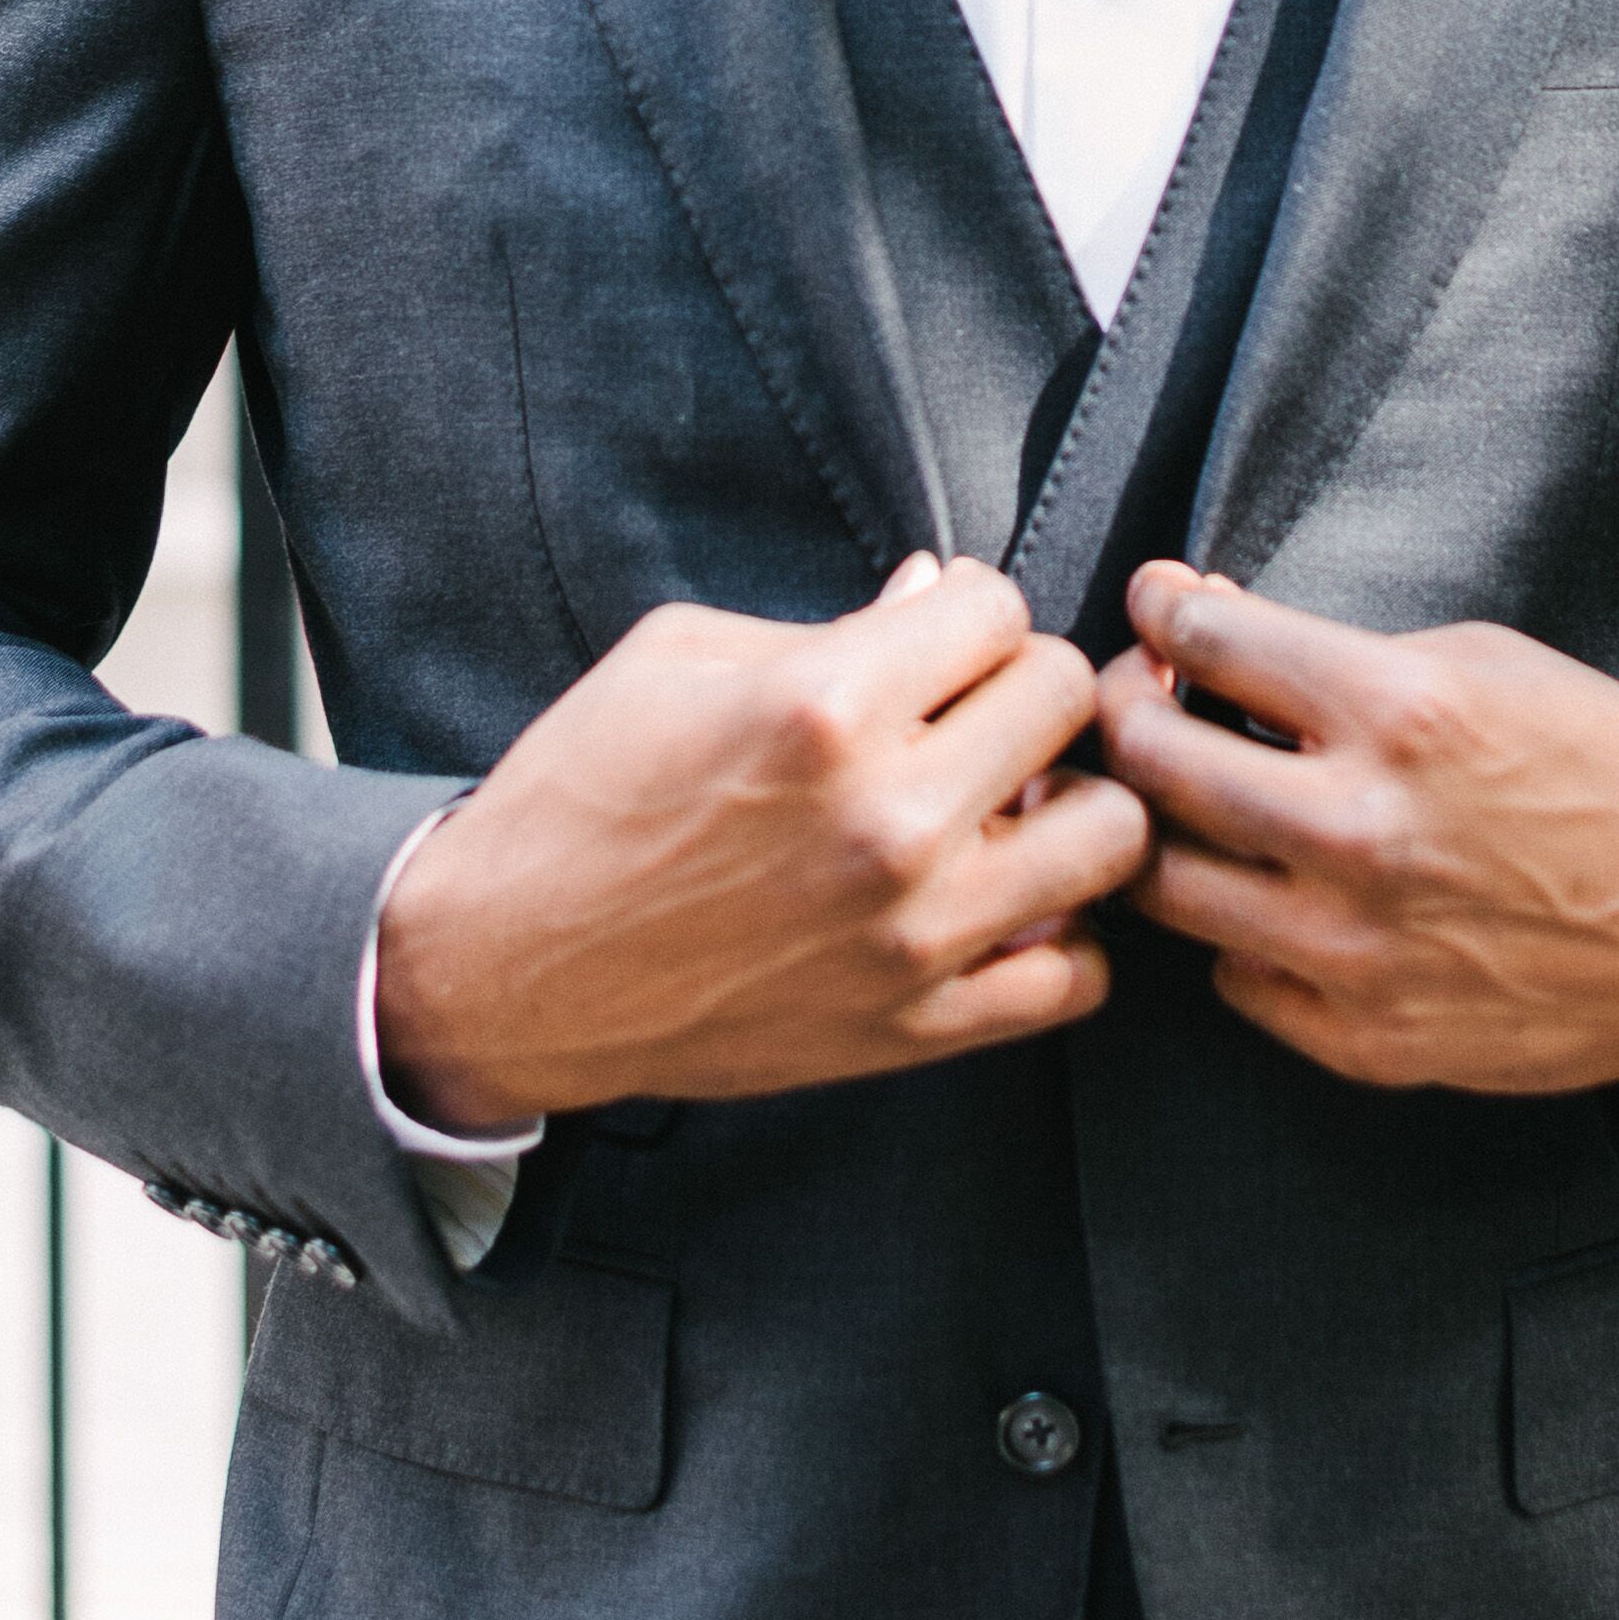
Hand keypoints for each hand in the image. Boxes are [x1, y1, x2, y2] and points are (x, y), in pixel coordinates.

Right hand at [376, 556, 1149, 1125]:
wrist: (506, 969)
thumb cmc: (580, 799)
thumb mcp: (680, 658)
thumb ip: (828, 622)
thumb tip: (934, 593)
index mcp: (823, 705)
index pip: (998, 605)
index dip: (964, 614)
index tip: (930, 644)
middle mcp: (887, 816)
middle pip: (1065, 699)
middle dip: (1019, 689)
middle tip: (971, 716)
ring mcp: (914, 932)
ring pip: (1112, 836)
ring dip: (1067, 807)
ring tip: (1009, 809)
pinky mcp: (916, 1026)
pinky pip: (1078, 977)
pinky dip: (1060, 938)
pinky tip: (1004, 908)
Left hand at [1093, 566, 1618, 1097]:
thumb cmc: (1611, 772)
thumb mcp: (1490, 663)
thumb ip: (1338, 655)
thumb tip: (1207, 627)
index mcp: (1404, 713)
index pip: (1205, 642)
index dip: (1163, 611)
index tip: (1160, 609)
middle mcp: (1364, 833)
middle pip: (1149, 766)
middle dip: (1124, 711)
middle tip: (1141, 699)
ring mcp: (1359, 950)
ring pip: (1164, 887)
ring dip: (1158, 831)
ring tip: (1187, 804)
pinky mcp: (1369, 1040)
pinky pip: (1236, 977)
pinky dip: (1240, 929)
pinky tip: (1276, 894)